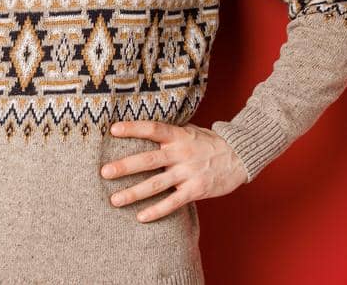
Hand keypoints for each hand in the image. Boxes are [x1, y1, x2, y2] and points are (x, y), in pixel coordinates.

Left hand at [100, 121, 250, 222]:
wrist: (241, 156)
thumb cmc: (212, 143)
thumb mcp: (192, 131)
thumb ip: (171, 133)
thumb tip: (145, 130)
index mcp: (180, 136)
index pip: (153, 129)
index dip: (134, 128)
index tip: (113, 130)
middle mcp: (182, 153)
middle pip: (149, 159)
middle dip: (125, 166)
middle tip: (104, 173)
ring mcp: (189, 172)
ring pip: (157, 184)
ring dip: (134, 193)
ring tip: (115, 200)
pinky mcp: (196, 189)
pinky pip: (173, 202)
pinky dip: (157, 211)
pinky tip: (141, 217)